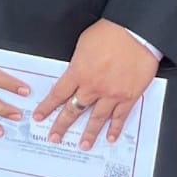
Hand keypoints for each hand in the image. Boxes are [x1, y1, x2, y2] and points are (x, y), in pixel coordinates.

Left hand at [35, 19, 158, 149]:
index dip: (48, 107)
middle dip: (62, 125)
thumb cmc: (111, 32)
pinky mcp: (128, 96)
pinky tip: (111, 137)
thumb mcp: (84, 43)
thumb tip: (75, 71)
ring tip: (83, 145)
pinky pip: (120, 116)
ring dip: (89, 133)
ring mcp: (111, 93)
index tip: (40, 116)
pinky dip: (115, 128)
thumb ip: (78, 62)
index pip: (58, 94)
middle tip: (55, 137)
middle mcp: (93, 86)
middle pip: (74, 110)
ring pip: (96, 118)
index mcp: (79, 71)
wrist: (136, 31)